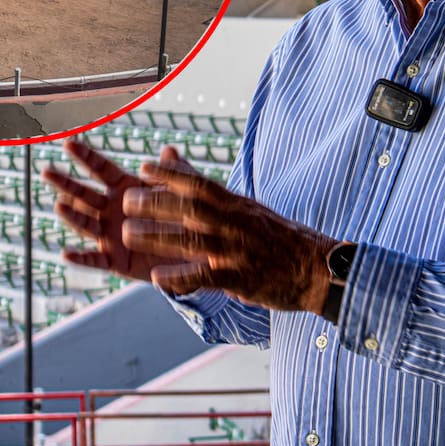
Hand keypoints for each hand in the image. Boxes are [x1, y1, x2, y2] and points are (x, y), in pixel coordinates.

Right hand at [44, 140, 193, 282]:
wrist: (193, 253)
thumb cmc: (184, 215)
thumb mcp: (182, 192)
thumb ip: (174, 173)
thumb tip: (170, 150)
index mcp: (125, 188)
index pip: (101, 169)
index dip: (85, 156)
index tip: (68, 143)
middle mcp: (111, 210)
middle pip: (84, 194)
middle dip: (66, 183)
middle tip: (47, 171)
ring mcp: (110, 234)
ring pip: (86, 224)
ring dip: (71, 215)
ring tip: (60, 205)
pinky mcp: (115, 260)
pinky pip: (95, 259)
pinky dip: (80, 258)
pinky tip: (66, 254)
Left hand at [123, 160, 337, 313]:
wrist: (318, 269)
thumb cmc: (278, 237)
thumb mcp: (248, 209)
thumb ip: (212, 192)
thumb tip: (185, 167)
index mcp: (237, 205)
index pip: (201, 184)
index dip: (171, 175)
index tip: (143, 168)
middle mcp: (236, 223)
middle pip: (192, 208)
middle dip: (158, 203)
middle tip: (126, 200)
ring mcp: (238, 251)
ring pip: (194, 240)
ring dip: (159, 236)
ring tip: (128, 234)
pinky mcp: (241, 279)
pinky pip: (206, 277)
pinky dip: (181, 277)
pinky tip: (158, 278)